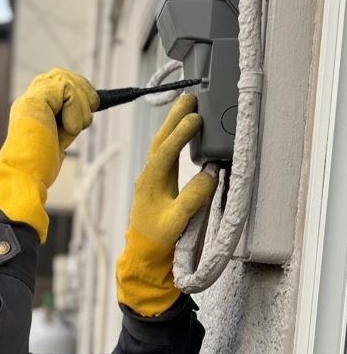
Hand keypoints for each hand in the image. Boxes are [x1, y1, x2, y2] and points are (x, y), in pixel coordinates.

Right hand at [0, 68, 97, 242]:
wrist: (23, 179)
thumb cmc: (38, 169)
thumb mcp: (58, 140)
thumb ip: (66, 122)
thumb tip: (90, 107)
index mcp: (33, 109)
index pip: (59, 84)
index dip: (80, 93)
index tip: (92, 110)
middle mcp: (29, 100)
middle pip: (63, 75)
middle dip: (84, 93)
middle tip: (85, 119)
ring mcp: (30, 98)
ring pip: (68, 81)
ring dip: (81, 107)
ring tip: (72, 130)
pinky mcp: (35, 100)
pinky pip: (67, 90)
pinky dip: (75, 112)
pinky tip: (66, 130)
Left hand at [116, 94, 216, 314]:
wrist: (143, 256)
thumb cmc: (159, 240)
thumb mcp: (178, 222)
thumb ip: (193, 198)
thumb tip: (210, 173)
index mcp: (151, 183)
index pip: (165, 152)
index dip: (180, 134)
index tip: (195, 119)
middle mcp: (148, 177)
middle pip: (160, 141)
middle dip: (174, 118)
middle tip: (190, 97)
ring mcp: (151, 179)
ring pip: (161, 145)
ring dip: (173, 125)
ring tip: (188, 106)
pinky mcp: (157, 183)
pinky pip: (165, 153)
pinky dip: (174, 138)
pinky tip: (183, 131)